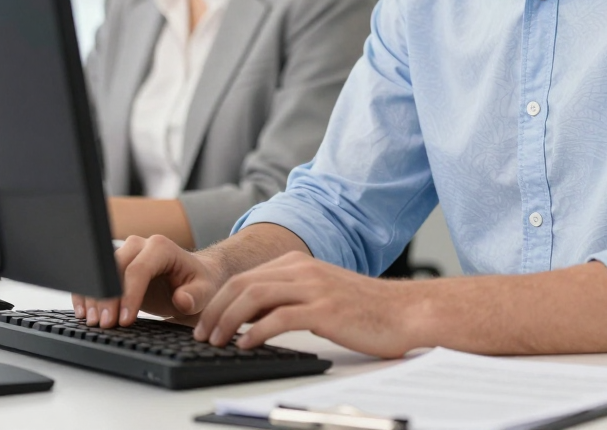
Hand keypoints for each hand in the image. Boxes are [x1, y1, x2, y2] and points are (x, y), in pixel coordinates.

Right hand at [71, 234, 223, 328]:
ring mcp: (125, 254)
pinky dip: (87, 294)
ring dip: (94, 297)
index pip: (139, 269)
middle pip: (115, 268)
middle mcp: (141, 245)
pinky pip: (95, 277)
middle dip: (108, 298)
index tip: (125, 320)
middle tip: (104, 325)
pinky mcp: (115, 267)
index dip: (129, 295)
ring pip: (101, 272)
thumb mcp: (205, 291)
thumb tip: (182, 299)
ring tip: (93, 323)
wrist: (192, 278)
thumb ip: (195, 295)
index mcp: (162, 247)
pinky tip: (84, 312)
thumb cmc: (198, 283)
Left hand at [193, 251, 417, 357]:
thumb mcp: (321, 294)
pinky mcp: (325, 311)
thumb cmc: (365, 309)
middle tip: (201, 335)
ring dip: (228, 321)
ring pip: (255, 297)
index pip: (245, 276)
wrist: (405, 311)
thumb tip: (251, 318)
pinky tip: (246, 345)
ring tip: (216, 341)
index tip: (204, 322)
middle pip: (243, 284)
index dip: (218, 299)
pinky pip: (279, 318)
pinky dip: (255, 332)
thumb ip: (290, 298)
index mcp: (300, 263)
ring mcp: (314, 288)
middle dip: (215, 310)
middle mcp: (304, 270)